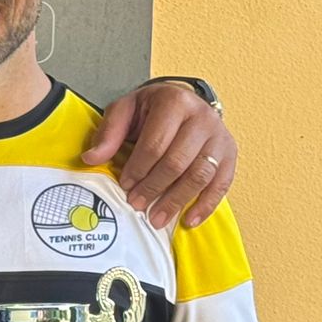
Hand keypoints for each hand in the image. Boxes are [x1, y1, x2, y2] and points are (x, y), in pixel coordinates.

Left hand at [84, 81, 234, 228]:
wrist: (184, 101)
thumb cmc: (151, 108)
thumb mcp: (125, 110)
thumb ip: (109, 133)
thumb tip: (91, 158)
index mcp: (174, 102)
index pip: (155, 143)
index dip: (138, 168)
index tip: (125, 185)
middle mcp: (202, 118)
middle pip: (177, 162)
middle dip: (154, 187)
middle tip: (136, 204)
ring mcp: (219, 136)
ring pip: (200, 175)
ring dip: (177, 200)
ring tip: (157, 218)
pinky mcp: (230, 153)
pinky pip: (222, 183)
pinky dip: (206, 204)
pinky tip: (189, 219)